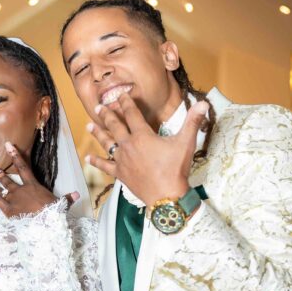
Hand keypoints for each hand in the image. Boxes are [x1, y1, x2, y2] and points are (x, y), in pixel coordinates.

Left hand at [0, 142, 71, 218]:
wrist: (44, 226)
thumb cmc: (53, 214)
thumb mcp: (61, 205)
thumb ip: (67, 198)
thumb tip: (78, 195)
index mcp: (33, 186)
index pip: (24, 168)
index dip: (16, 156)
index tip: (9, 146)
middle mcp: (21, 190)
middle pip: (9, 179)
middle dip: (1, 172)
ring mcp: (13, 199)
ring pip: (1, 188)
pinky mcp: (8, 209)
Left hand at [85, 92, 207, 205]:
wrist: (166, 196)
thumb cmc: (175, 169)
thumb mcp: (186, 143)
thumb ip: (193, 121)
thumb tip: (204, 103)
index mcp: (143, 136)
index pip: (132, 114)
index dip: (126, 102)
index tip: (121, 94)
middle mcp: (129, 146)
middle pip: (115, 126)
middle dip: (107, 115)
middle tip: (98, 106)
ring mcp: (122, 160)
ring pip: (107, 143)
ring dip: (98, 133)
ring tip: (89, 125)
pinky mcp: (120, 174)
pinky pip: (105, 166)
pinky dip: (96, 162)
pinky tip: (87, 158)